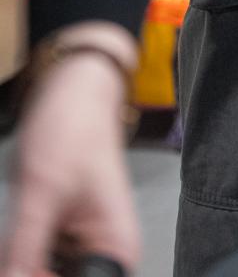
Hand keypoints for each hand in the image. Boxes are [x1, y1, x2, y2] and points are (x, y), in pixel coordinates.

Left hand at [0, 39, 139, 276]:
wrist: (73, 87)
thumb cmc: (75, 126)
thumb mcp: (43, 191)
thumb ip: (27, 247)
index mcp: (117, 246)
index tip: (21, 267)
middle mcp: (104, 250)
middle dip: (28, 269)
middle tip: (13, 250)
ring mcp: (80, 244)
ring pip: (41, 273)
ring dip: (19, 262)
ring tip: (20, 225)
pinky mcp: (60, 235)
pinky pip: (33, 262)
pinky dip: (15, 255)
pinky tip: (13, 232)